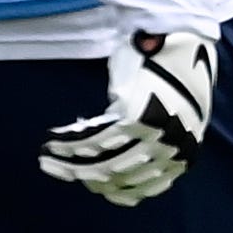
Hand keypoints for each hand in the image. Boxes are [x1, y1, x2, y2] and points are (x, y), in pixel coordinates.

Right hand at [40, 24, 217, 205]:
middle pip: (116, 176)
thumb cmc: (172, 80)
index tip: (86, 185)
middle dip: (79, 175)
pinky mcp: (135, 116)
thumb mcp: (172, 122)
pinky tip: (55, 142)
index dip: (108, 189)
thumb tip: (115, 170)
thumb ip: (151, 147)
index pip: (140, 188)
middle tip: (52, 168)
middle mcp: (171, 149)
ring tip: (48, 158)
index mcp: (183, 154)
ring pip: (101, 162)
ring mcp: (154, 135)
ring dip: (68, 162)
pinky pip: (95, 139)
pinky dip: (70, 144)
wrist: (183, 43)